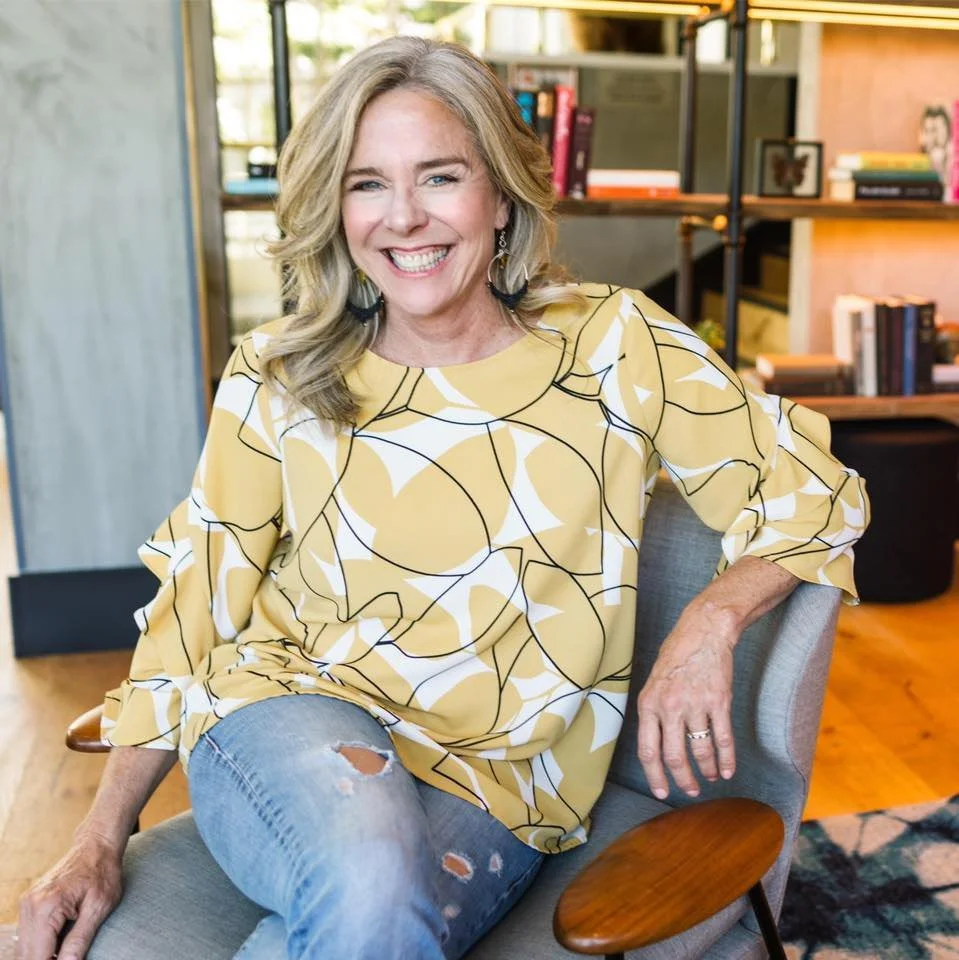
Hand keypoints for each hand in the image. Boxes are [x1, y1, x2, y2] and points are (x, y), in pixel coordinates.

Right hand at [16, 831, 123, 959]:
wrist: (97, 846)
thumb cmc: (103, 872)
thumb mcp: (99, 907)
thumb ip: (80, 939)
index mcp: (47, 907)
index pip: (37, 956)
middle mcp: (30, 905)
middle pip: (26, 955)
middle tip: (67, 957)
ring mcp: (27, 903)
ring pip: (23, 947)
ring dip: (41, 955)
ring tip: (64, 951)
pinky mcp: (29, 903)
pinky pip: (27, 934)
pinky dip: (39, 944)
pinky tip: (58, 943)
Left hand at [636, 602, 737, 799]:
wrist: (703, 631)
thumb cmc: (677, 654)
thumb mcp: (653, 681)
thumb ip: (653, 711)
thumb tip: (656, 743)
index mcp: (648, 703)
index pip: (648, 750)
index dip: (655, 775)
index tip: (662, 790)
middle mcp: (670, 707)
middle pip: (674, 756)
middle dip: (683, 779)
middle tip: (690, 790)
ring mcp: (695, 705)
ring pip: (700, 751)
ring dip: (707, 770)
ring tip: (710, 778)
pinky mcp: (719, 703)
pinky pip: (723, 739)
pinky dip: (726, 759)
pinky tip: (728, 769)